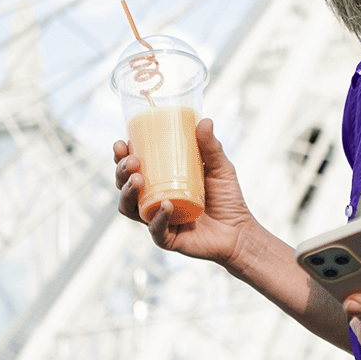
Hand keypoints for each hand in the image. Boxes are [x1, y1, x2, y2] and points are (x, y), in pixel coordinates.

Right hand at [113, 118, 255, 266]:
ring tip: (137, 180)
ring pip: (130, 209)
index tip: (122, 143)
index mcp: (159, 183)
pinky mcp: (168, 239)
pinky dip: (158, 217)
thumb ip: (211, 146)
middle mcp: (152, 202)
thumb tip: (204, 120)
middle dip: (121, 172)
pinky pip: (156, 229)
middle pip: (124, 187)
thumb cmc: (227, 199)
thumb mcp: (220, 168)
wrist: (240, 231)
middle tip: (132, 161)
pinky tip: (165, 205)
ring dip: (128, 193)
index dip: (120, 157)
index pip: (132, 169)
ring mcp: (157, 220)